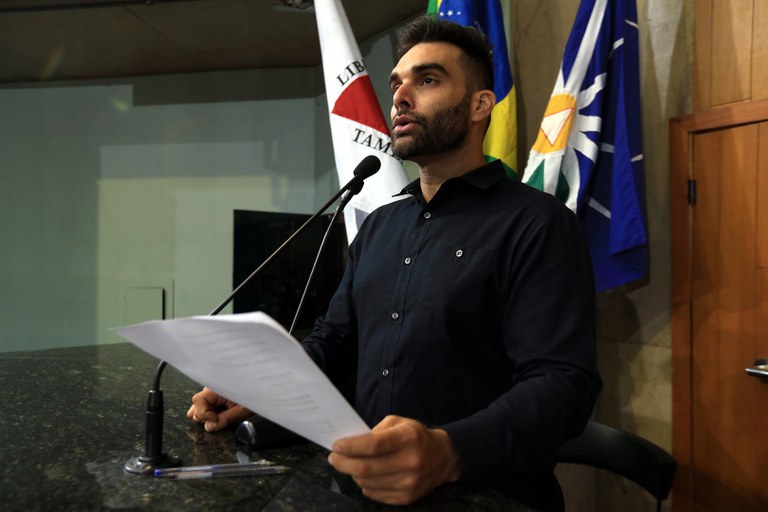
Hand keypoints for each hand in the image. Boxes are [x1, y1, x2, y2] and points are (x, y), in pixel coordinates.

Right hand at [186, 387, 251, 431]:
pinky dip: (212, 415)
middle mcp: (210, 389)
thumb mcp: (243, 409)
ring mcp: (211, 395)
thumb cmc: (255, 394)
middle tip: (222, 418)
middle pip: (195, 407)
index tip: (217, 419)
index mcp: (216, 387)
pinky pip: (206, 410)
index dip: (205, 413)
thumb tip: (209, 427)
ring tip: (224, 416)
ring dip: (208, 417)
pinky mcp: (215, 400)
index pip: (197, 400)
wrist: (262, 389)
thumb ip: (226, 419)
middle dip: (206, 417)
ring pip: (198, 409)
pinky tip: (224, 414)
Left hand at [327, 415, 460, 504]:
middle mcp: (410, 462)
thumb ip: (375, 431)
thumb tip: (350, 445)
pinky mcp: (407, 498)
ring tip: (351, 465)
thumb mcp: (399, 423)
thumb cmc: (415, 436)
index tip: (336, 446)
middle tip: (334, 458)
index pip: (373, 445)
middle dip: (343, 463)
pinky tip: (366, 475)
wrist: (443, 458)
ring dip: (353, 474)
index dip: (351, 446)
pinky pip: (375, 494)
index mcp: (408, 438)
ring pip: (367, 483)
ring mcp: (409, 483)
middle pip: (366, 468)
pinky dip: (365, 485)